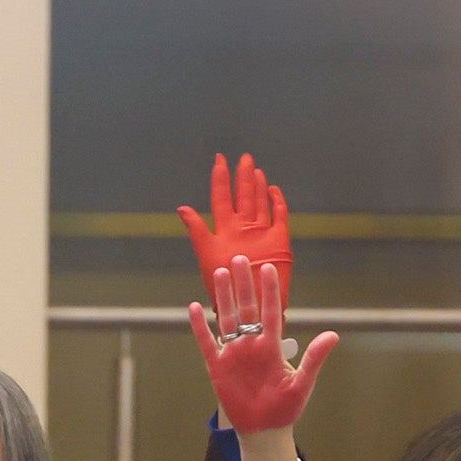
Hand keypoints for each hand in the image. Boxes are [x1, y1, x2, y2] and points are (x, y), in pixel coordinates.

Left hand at [178, 152, 292, 285]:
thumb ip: (196, 230)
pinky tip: (273, 189)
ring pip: (259, 202)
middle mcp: (243, 228)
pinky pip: (279, 216)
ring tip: (256, 169)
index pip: (222, 197)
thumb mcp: (206, 254)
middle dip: (243, 176)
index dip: (220, 178)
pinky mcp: (279, 240)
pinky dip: (277, 202)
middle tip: (244, 157)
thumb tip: (181, 208)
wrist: (249, 303)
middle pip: (243, 195)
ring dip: (258, 186)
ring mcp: (261, 233)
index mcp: (225, 229)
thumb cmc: (224, 284)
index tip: (220, 159)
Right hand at [190, 255, 338, 433]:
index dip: (269, 291)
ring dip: (223, 297)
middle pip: (246, 309)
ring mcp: (234, 354)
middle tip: (240, 259)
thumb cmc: (286, 408)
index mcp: (272, 346)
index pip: (271, 312)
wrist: (265, 431)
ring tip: (221, 273)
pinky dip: (201, 327)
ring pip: (227, 319)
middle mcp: (252, 345)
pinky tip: (195, 308)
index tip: (267, 269)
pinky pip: (207, 343)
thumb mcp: (303, 383)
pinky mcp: (218, 367)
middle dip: (243, 285)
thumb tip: (333, 335)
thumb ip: (314, 358)